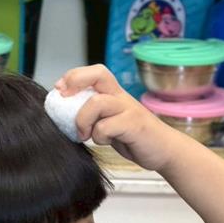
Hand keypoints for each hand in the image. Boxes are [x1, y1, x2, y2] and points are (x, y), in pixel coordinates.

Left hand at [56, 65, 178, 172]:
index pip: (93, 72)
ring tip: (84, 134)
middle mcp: (120, 97)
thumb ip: (94, 116)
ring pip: (97, 103)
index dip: (73, 77)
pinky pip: (107, 127)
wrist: (164, 150)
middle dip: (75, 82)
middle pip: (98, 74)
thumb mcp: (110, 123)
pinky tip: (105, 142)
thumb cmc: (135, 137)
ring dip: (83, 120)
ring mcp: (128, 109)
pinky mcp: (133, 125)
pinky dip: (100, 137)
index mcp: (114, 93)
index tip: (59, 90)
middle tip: (65, 99)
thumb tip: (66, 116)